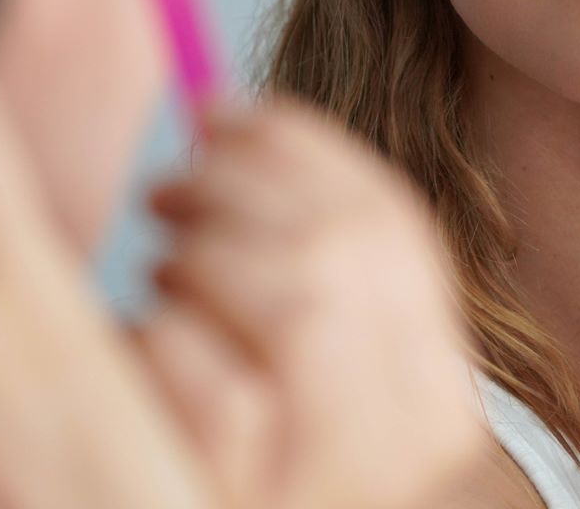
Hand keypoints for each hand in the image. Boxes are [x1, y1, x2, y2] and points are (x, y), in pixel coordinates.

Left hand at [139, 103, 483, 508]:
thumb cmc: (278, 486)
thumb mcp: (319, 402)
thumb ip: (302, 282)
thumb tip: (221, 125)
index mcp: (436, 399)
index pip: (393, 229)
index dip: (304, 147)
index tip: (228, 110)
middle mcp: (415, 442)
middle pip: (349, 252)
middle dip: (243, 187)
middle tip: (172, 183)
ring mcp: (339, 481)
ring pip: (300, 304)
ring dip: (206, 257)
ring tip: (161, 268)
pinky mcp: (243, 504)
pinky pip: (211, 387)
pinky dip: (164, 337)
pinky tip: (142, 338)